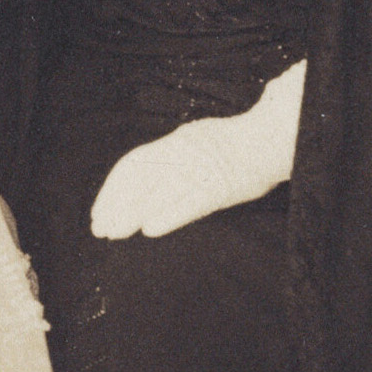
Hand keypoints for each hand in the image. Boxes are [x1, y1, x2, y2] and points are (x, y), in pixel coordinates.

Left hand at [90, 113, 283, 241]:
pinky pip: (191, 202)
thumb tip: (142, 181)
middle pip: (140, 179)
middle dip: (116, 205)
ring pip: (159, 192)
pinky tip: (151, 230)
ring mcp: (202, 167)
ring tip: (115, 233)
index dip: (112, 189)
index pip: (133, 164)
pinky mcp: (222, 185)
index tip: (99, 210)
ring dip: (133, 213)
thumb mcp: (196, 140)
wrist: (272, 138)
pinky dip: (169, 215)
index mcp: (176, 141)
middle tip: (99, 228)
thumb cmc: (234, 144)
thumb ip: (171, 156)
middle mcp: (184, 152)